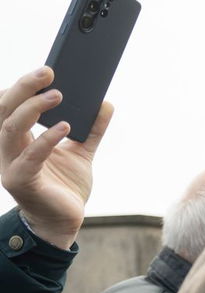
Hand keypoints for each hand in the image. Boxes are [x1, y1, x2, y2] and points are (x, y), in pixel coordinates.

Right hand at [0, 66, 112, 248]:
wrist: (66, 221)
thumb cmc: (66, 186)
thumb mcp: (81, 153)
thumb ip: (91, 130)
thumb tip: (106, 103)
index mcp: (18, 138)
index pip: (9, 105)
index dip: (22, 86)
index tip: (47, 70)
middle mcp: (8, 148)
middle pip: (5, 110)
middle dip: (24, 88)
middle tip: (48, 72)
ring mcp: (11, 164)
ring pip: (10, 128)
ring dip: (33, 109)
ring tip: (58, 95)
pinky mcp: (21, 182)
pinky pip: (29, 156)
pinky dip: (46, 140)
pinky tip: (65, 127)